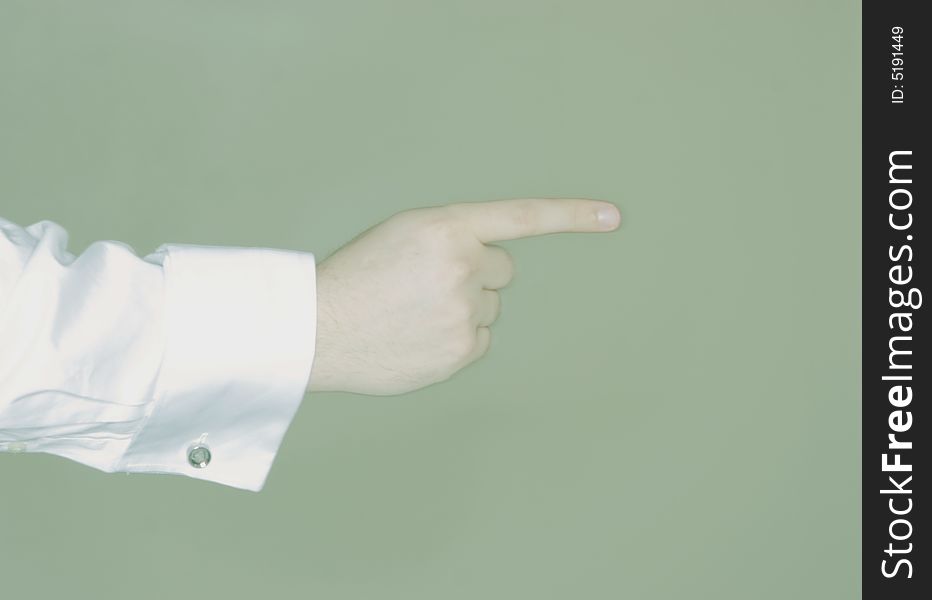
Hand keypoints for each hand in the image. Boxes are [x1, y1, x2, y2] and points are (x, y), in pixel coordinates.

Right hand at [307, 198, 620, 394]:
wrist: (320, 328)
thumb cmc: (356, 277)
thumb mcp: (402, 234)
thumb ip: (452, 237)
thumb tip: (491, 267)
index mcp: (446, 228)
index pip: (521, 217)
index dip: (570, 216)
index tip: (613, 217)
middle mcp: (463, 266)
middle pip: (502, 271)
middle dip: (476, 275)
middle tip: (427, 285)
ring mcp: (464, 312)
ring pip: (489, 308)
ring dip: (463, 309)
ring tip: (414, 313)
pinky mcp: (461, 351)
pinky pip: (478, 341)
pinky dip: (457, 342)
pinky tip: (419, 337)